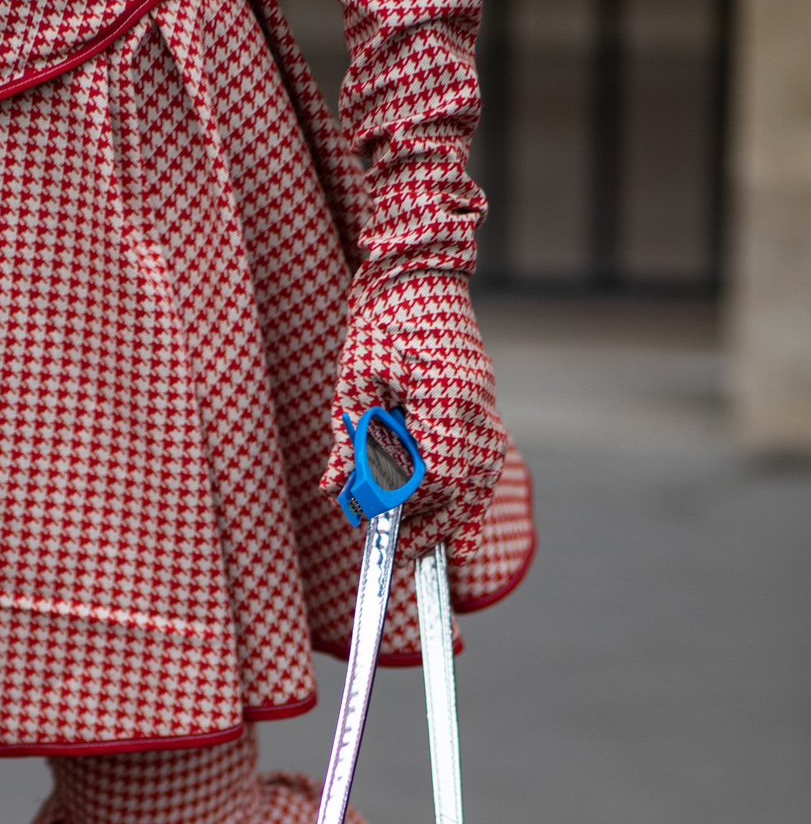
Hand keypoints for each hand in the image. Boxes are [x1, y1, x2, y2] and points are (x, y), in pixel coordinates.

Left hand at [322, 273, 508, 561]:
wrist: (420, 271)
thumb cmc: (384, 317)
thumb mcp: (354, 377)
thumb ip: (351, 435)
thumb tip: (339, 488)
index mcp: (447, 396)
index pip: (435, 475)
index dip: (405, 503)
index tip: (376, 516)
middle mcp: (475, 408)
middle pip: (462, 490)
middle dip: (429, 527)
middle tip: (396, 552)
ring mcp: (485, 409)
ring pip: (479, 486)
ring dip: (451, 522)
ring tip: (420, 550)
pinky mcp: (482, 411)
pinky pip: (484, 470)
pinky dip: (472, 506)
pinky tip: (464, 543)